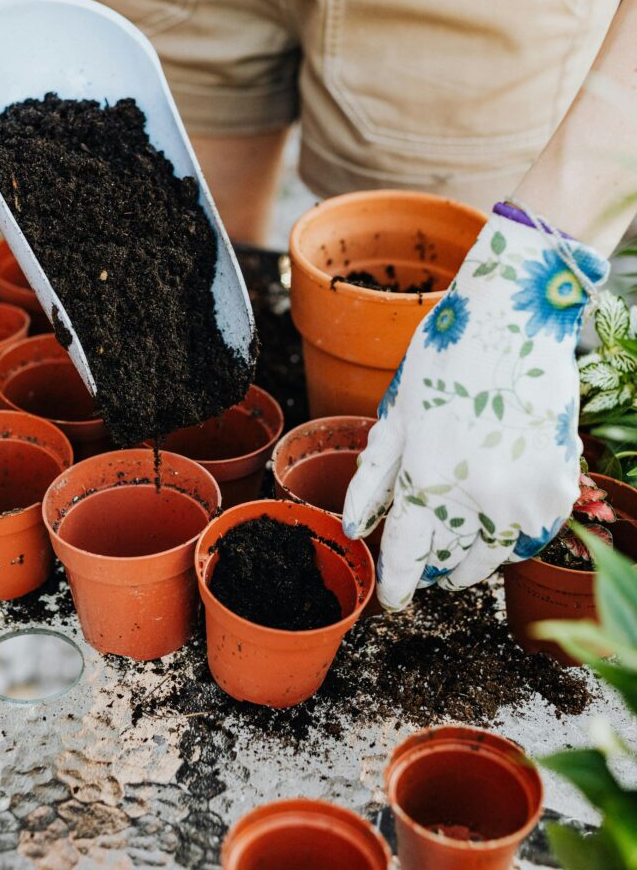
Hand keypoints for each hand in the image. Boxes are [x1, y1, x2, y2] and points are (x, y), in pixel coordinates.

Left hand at [342, 209, 608, 609]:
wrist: (515, 316)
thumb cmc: (445, 355)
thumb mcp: (396, 413)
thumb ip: (374, 476)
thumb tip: (356, 525)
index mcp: (430, 474)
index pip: (409, 553)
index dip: (398, 582)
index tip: (394, 598)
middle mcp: (480, 494)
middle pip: (451, 561)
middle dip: (432, 568)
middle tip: (423, 566)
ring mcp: (526, 493)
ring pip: (494, 556)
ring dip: (470, 559)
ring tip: (457, 552)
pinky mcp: (559, 484)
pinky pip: (531, 535)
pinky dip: (510, 538)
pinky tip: (495, 524)